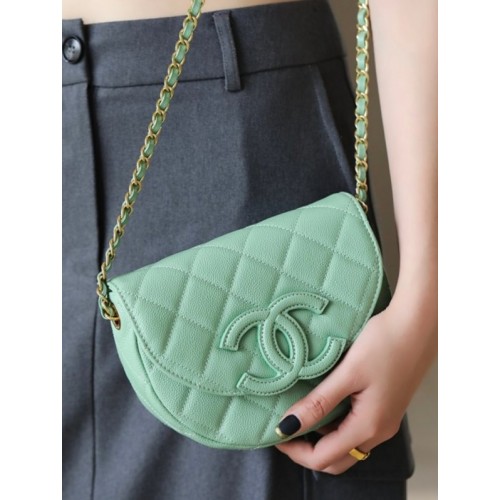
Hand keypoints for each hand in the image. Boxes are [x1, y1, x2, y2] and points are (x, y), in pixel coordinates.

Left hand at [274, 298, 436, 474]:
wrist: (419, 324)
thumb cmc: (384, 344)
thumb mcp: (347, 373)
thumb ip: (318, 403)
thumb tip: (287, 427)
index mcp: (368, 426)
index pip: (323, 458)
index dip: (295, 450)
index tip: (275, 432)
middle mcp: (379, 431)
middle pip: (337, 460)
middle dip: (307, 451)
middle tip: (285, 428)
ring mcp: (385, 421)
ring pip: (347, 445)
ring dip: (321, 439)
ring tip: (300, 414)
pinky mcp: (386, 408)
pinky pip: (357, 429)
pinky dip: (336, 426)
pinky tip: (323, 405)